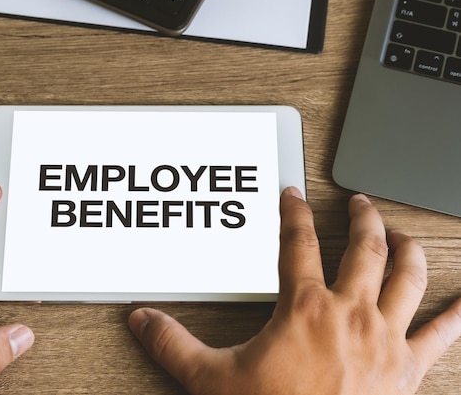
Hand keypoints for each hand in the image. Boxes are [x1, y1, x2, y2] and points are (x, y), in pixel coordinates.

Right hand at [129, 187, 460, 394]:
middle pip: (364, 249)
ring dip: (406, 250)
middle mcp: (351, 314)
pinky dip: (455, 318)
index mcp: (305, 308)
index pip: (299, 243)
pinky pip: (440, 337)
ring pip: (408, 278)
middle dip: (363, 219)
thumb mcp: (212, 379)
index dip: (294, 213)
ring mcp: (385, 340)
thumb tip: (143, 321)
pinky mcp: (407, 370)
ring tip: (402, 235)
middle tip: (360, 202)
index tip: (294, 195)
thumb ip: (173, 344)